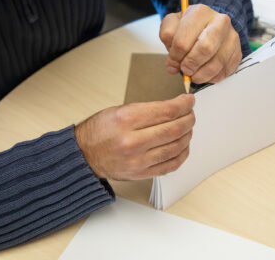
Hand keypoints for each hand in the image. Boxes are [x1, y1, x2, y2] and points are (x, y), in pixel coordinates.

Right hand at [74, 94, 194, 179]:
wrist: (84, 155)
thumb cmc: (100, 131)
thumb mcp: (120, 110)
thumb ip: (148, 109)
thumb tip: (175, 107)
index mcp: (127, 120)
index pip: (167, 111)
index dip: (184, 105)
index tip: (189, 101)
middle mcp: (133, 141)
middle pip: (174, 129)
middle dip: (189, 119)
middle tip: (191, 114)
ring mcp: (139, 160)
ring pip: (176, 147)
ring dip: (187, 135)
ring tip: (187, 128)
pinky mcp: (142, 173)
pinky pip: (171, 165)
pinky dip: (182, 154)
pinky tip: (183, 146)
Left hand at [159, 4, 241, 83]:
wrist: (210, 25)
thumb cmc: (190, 27)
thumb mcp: (173, 24)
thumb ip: (168, 38)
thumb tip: (173, 64)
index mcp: (200, 12)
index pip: (184, 40)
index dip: (175, 57)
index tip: (172, 63)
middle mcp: (220, 22)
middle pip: (205, 49)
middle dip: (191, 64)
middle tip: (185, 70)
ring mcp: (232, 38)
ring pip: (216, 64)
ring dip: (201, 75)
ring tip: (193, 75)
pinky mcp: (237, 53)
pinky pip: (224, 72)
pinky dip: (211, 78)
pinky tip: (204, 73)